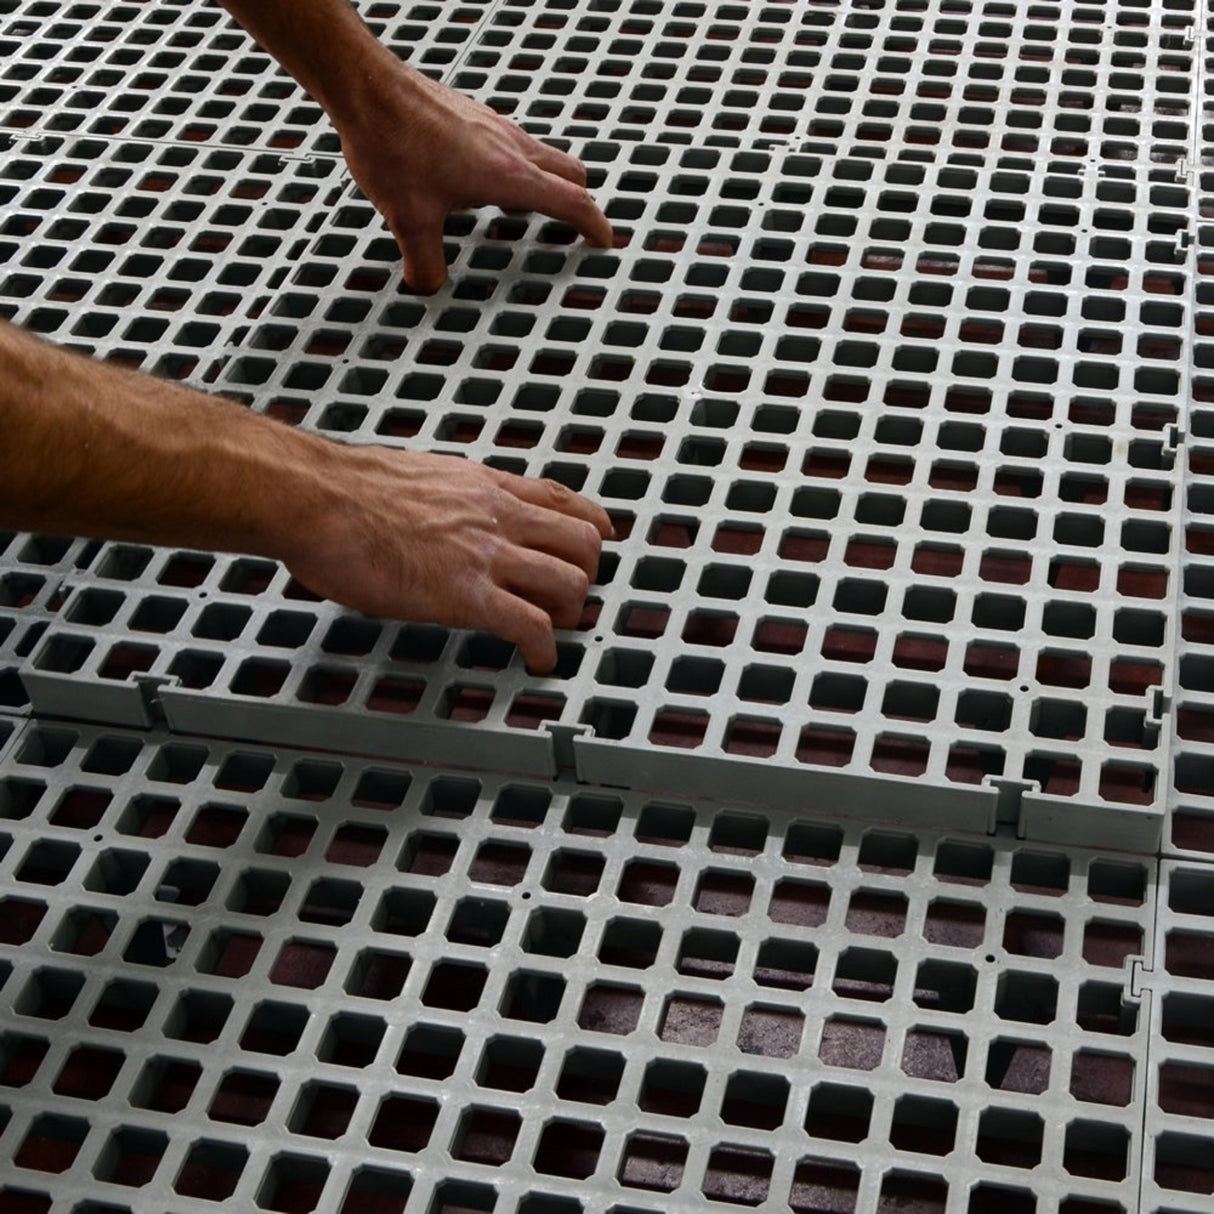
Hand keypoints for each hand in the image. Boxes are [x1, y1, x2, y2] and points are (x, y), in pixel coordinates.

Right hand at [282, 446, 611, 673]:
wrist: (317, 499)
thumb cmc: (345, 491)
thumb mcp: (417, 477)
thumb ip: (448, 498)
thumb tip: (442, 514)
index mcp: (483, 486)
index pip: (561, 498)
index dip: (590, 524)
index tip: (597, 540)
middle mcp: (497, 516)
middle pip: (582, 542)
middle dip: (585, 575)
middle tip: (568, 598)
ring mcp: (486, 556)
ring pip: (569, 583)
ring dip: (568, 614)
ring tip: (551, 632)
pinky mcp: (466, 595)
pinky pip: (531, 626)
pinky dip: (544, 650)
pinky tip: (537, 662)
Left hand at [336, 64, 613, 291]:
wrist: (366, 89)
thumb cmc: (393, 143)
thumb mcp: (408, 219)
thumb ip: (425, 262)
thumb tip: (428, 285)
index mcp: (509, 176)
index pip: (573, 202)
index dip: (595, 225)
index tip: (604, 241)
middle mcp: (511, 146)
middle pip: (570, 173)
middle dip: (578, 202)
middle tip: (573, 227)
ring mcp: (494, 126)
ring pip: (543, 155)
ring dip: (545, 182)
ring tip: (524, 209)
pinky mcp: (474, 115)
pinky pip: (512, 142)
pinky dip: (514, 165)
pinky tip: (480, 180)